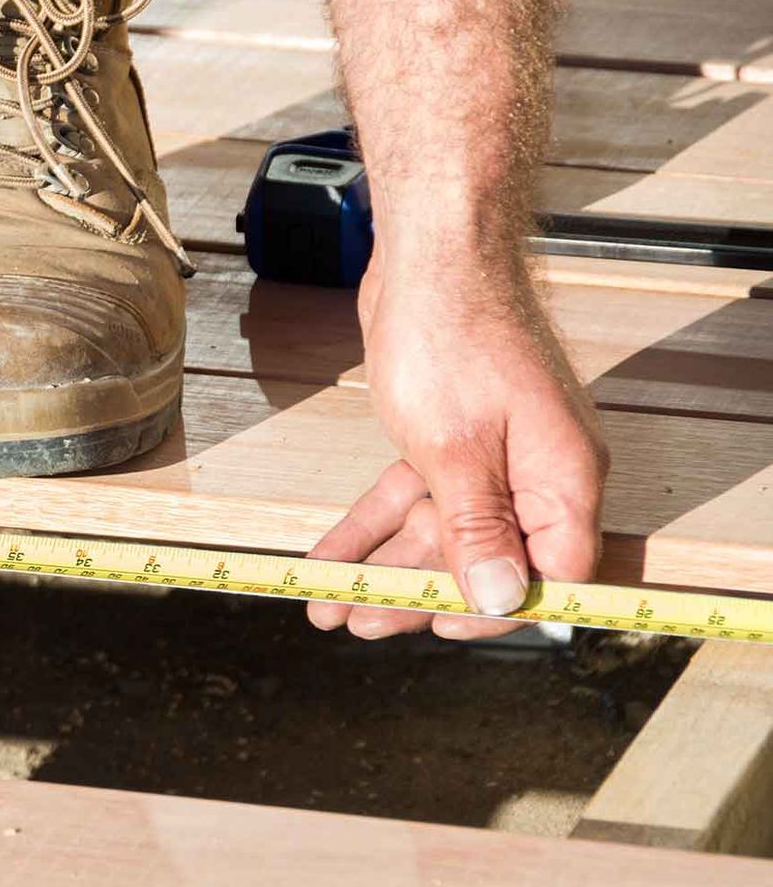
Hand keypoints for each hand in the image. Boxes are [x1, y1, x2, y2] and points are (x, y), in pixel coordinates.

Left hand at [306, 245, 607, 638]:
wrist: (431, 256)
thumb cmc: (450, 337)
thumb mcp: (455, 451)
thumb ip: (477, 530)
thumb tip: (503, 597)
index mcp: (561, 481)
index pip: (549, 575)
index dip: (494, 610)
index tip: (439, 630)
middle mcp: (538, 475)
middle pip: (482, 560)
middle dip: (414, 595)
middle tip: (356, 623)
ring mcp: (496, 458)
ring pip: (439, 533)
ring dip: (382, 568)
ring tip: (325, 606)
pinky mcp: (455, 442)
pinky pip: (415, 498)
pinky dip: (372, 526)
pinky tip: (328, 558)